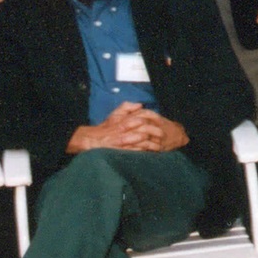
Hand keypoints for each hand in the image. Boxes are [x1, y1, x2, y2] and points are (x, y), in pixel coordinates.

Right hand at [69, 102, 189, 153]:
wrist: (92, 141)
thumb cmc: (106, 128)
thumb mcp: (115, 114)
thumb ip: (126, 107)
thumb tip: (140, 105)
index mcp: (124, 120)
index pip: (141, 116)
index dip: (153, 118)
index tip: (161, 121)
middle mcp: (124, 129)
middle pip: (144, 128)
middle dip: (155, 131)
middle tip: (164, 134)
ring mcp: (123, 141)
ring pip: (141, 140)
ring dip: (152, 142)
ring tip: (161, 145)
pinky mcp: (122, 151)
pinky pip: (136, 151)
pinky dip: (145, 151)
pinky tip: (152, 152)